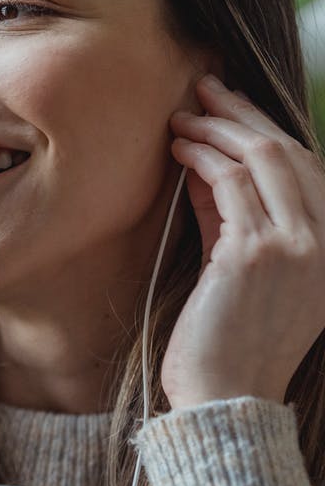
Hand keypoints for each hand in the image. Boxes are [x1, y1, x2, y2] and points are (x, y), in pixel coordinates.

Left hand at [163, 74, 324, 408]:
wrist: (225, 398)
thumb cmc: (224, 340)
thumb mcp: (236, 268)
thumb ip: (228, 218)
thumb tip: (202, 166)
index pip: (306, 166)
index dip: (266, 128)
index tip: (230, 106)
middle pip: (288, 151)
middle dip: (242, 113)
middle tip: (204, 87)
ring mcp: (296, 246)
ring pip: (260, 158)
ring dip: (215, 129)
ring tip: (180, 117)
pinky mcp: (255, 254)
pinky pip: (230, 184)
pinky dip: (202, 157)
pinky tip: (179, 148)